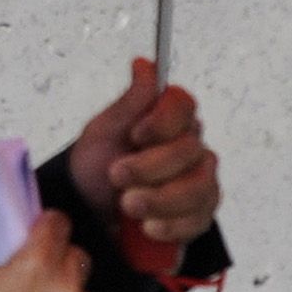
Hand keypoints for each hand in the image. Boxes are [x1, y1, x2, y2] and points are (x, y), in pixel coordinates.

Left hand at [67, 57, 220, 245]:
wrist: (90, 211)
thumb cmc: (96, 166)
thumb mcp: (102, 131)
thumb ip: (130, 101)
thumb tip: (145, 65)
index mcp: (167, 119)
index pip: (184, 105)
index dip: (162, 122)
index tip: (135, 135)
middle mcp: (190, 146)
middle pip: (189, 150)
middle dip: (148, 168)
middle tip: (117, 176)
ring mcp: (200, 181)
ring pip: (198, 187)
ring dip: (158, 200)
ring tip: (128, 205)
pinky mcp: (201, 214)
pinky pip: (198, 219)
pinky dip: (169, 225)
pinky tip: (147, 226)